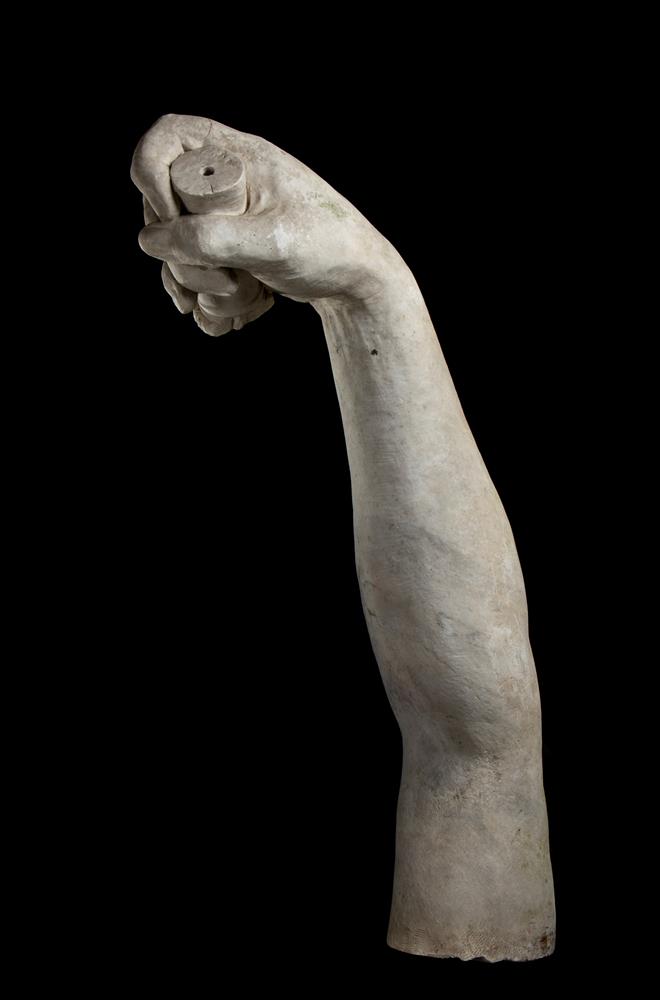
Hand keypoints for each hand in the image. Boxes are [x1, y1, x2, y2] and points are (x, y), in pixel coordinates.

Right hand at [131, 114, 397, 333]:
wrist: (360, 284)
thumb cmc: (328, 249)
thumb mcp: (271, 243)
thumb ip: (209, 239)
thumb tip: (152, 239)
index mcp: (236, 157)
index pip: (165, 142)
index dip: (152, 177)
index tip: (172, 221)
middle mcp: (225, 182)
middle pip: (162, 209)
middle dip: (183, 257)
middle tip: (222, 282)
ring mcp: (225, 218)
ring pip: (174, 251)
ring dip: (198, 288)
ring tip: (242, 302)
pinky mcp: (229, 250)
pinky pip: (195, 275)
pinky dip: (211, 301)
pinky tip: (244, 312)